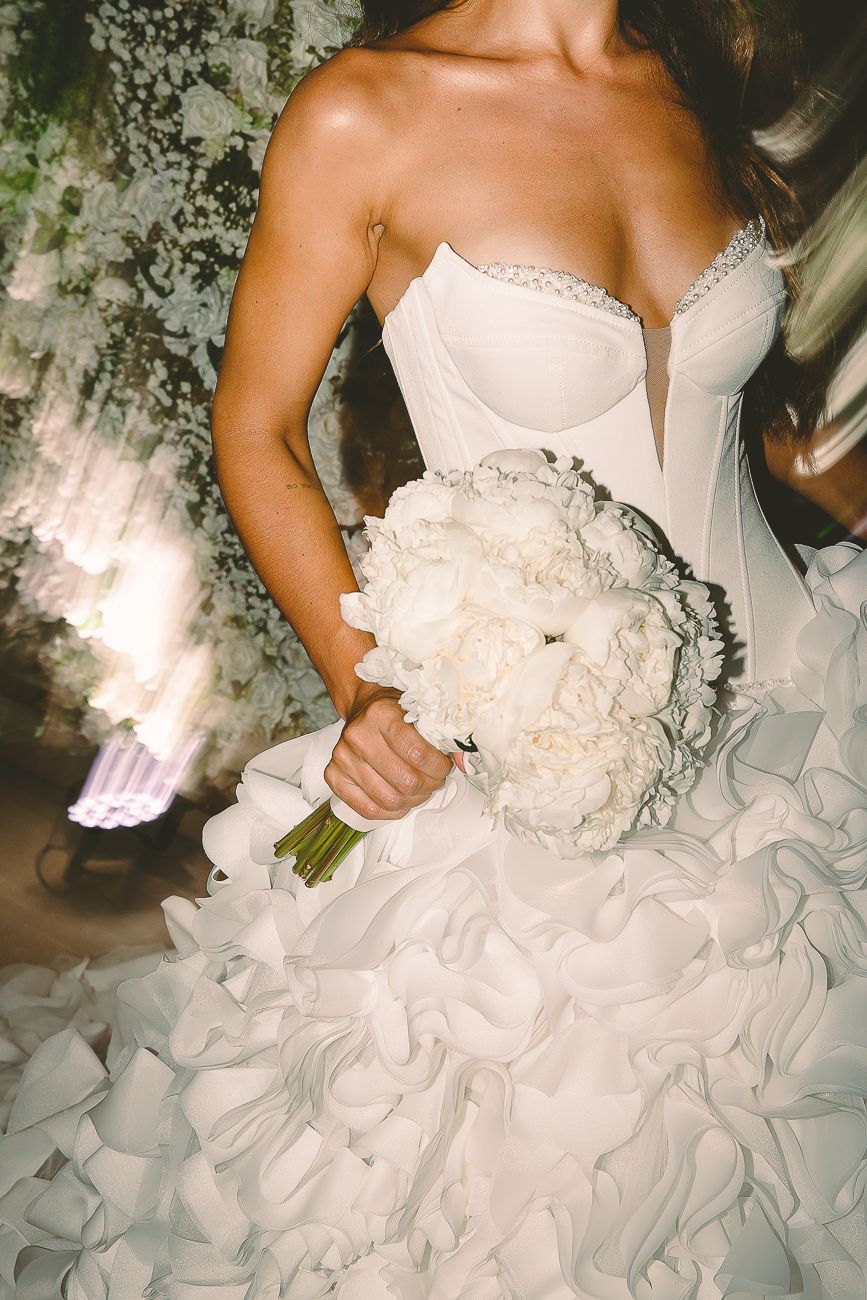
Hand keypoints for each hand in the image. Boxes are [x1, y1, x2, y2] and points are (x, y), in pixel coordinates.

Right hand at [325, 685, 452, 819]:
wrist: (365, 707)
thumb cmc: (395, 712)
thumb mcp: (421, 713)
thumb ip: (444, 737)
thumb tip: (464, 763)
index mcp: (381, 714)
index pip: (418, 754)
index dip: (439, 767)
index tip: (444, 766)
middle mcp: (358, 735)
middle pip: (406, 781)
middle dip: (429, 785)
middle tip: (434, 779)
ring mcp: (342, 757)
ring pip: (389, 800)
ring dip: (413, 800)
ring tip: (419, 789)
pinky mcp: (333, 776)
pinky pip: (367, 809)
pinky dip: (391, 812)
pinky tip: (401, 800)